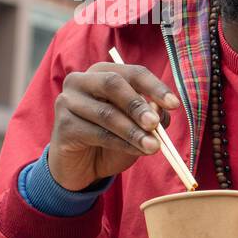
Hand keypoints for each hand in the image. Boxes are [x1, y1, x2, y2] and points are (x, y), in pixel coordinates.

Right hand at [50, 62, 181, 190]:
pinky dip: (122, 144)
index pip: (132, 73)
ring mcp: (67, 101)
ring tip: (154, 146)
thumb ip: (152, 115)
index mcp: (103, 72)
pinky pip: (97, 133)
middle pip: (113, 84)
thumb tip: (161, 111)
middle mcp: (81, 81)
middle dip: (138, 105)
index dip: (155, 87)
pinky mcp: (63, 125)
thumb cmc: (113, 138)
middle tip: (155, 124)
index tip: (174, 104)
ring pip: (106, 113)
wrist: (83, 165)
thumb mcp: (139, 125)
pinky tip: (138, 151)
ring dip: (134, 131)